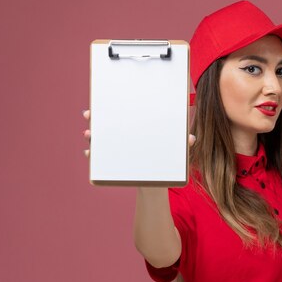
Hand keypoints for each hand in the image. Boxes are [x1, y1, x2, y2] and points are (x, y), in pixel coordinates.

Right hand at [82, 109, 196, 157]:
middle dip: (96, 118)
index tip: (105, 101)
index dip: (114, 106)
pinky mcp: (114, 164)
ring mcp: (117, 150)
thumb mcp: (174, 149)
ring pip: (101, 139)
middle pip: (107, 124)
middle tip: (90, 115)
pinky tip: (89, 152)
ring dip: (92, 135)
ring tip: (90, 135)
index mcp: (137, 128)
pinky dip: (93, 155)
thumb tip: (192, 138)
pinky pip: (100, 158)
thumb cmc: (165, 158)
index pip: (123, 113)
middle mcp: (124, 136)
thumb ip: (183, 143)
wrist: (158, 180)